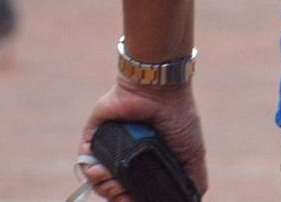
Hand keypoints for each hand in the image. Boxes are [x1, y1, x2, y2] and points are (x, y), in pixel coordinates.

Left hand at [78, 80, 206, 200]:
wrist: (158, 90)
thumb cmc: (179, 117)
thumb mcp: (193, 151)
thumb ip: (194, 177)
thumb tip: (193, 200)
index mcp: (148, 163)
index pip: (136, 193)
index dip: (132, 200)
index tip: (133, 200)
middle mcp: (129, 158)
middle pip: (116, 192)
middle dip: (118, 197)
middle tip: (122, 194)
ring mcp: (111, 149)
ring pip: (100, 182)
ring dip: (105, 187)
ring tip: (112, 178)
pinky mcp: (95, 138)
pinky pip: (86, 163)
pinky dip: (90, 172)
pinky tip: (99, 170)